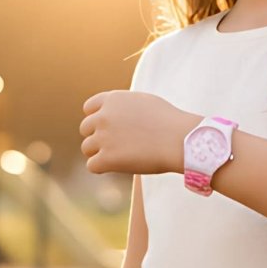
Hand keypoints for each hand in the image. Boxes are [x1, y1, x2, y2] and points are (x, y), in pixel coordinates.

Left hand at [80, 91, 196, 175]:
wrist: (180, 139)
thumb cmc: (170, 122)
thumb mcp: (145, 102)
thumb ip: (125, 106)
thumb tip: (117, 115)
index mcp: (112, 99)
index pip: (89, 108)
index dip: (98, 119)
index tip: (109, 129)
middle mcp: (103, 116)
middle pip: (85, 128)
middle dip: (98, 137)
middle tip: (116, 146)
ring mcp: (103, 137)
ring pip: (87, 148)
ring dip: (100, 153)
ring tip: (121, 157)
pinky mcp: (107, 158)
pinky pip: (92, 166)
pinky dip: (103, 168)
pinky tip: (119, 167)